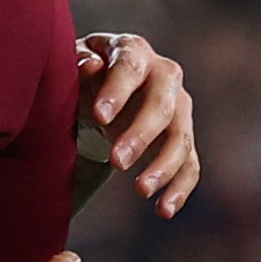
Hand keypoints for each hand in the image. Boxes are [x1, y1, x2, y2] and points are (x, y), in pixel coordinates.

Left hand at [76, 32, 198, 216]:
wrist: (96, 82)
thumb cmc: (79, 70)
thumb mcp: (70, 62)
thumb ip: (77, 63)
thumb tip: (91, 66)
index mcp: (132, 51)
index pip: (130, 67)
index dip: (117, 91)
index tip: (99, 116)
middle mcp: (164, 76)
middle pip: (163, 105)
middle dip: (141, 135)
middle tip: (116, 162)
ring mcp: (178, 107)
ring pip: (181, 137)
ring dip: (163, 166)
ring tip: (140, 190)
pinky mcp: (181, 137)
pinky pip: (190, 164)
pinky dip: (179, 188)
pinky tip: (164, 210)